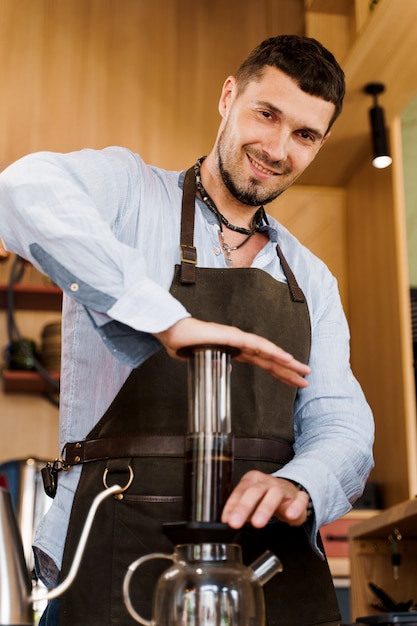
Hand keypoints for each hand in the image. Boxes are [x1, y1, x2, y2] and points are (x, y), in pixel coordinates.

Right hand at [154, 317, 309, 387]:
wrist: (170, 331)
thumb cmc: (182, 343)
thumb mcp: (202, 361)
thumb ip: (215, 365)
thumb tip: (226, 371)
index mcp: (234, 350)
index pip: (262, 362)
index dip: (279, 372)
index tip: (294, 381)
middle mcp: (240, 344)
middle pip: (270, 359)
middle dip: (289, 370)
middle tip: (308, 379)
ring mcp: (238, 339)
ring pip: (268, 352)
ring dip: (287, 362)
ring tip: (303, 371)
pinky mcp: (232, 337)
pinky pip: (256, 346)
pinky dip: (272, 352)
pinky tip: (285, 358)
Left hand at [221, 472, 309, 527]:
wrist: (289, 492)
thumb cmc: (265, 497)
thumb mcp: (251, 501)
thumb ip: (240, 509)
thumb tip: (227, 520)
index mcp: (252, 480)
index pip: (240, 490)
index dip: (232, 505)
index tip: (226, 519)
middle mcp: (267, 482)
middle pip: (255, 491)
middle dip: (244, 507)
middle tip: (236, 522)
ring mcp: (284, 488)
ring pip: (275, 494)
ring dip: (265, 508)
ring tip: (257, 523)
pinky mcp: (299, 497)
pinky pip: (299, 499)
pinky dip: (296, 507)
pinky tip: (290, 516)